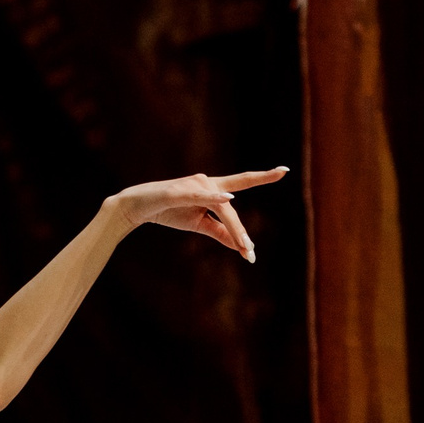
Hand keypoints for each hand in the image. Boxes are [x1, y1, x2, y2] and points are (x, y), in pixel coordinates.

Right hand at [106, 169, 289, 259]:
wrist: (138, 208)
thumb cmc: (168, 211)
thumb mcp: (198, 224)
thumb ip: (220, 232)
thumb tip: (241, 245)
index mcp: (213, 189)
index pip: (243, 183)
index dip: (264, 176)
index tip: (285, 169)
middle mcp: (208, 182)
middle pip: (231, 209)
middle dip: (241, 231)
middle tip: (250, 252)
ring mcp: (195, 185)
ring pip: (221, 208)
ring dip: (233, 227)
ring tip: (244, 245)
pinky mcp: (179, 191)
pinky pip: (201, 195)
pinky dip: (214, 198)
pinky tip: (227, 199)